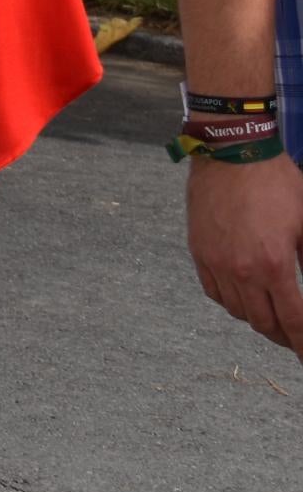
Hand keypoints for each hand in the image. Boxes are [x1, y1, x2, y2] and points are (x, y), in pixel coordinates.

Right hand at [188, 153, 302, 352]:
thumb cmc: (277, 183)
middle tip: (297, 337)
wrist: (232, 153)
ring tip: (272, 316)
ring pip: (238, 311)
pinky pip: (214, 292)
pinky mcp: (199, 251)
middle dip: (285, 337)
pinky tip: (244, 297)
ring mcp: (216, 262)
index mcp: (274, 265)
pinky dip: (232, 302)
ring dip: (259, 320)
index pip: (294, 321)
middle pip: (264, 323)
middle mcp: (242, 270)